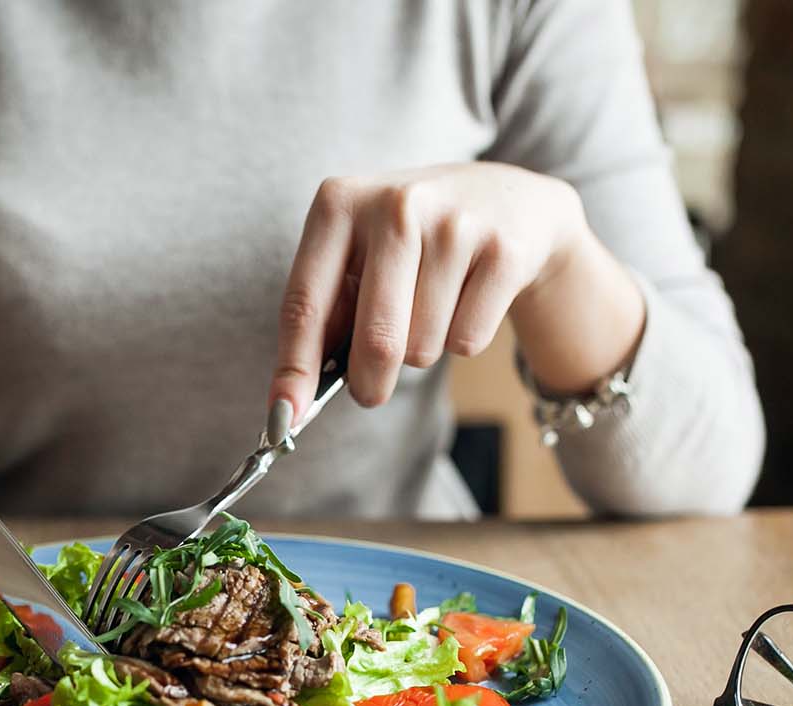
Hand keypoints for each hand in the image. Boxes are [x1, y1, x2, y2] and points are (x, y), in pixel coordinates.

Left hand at [268, 162, 638, 423]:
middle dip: (369, 383)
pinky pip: (466, 341)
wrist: (509, 200)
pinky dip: (463, 339)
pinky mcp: (503, 251)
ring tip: (432, 305)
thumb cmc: (413, 241)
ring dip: (422, 350)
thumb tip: (293, 399)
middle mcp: (395, 206)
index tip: (283, 418)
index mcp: (339, 203)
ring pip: (423, 348)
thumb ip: (327, 313)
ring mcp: (454, 225)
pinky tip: (468, 298)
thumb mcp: (359, 255)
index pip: (305, 304)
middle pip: (376, 340)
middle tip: (370, 391)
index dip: (294, 369)